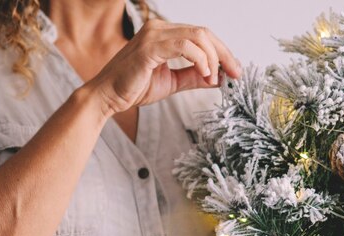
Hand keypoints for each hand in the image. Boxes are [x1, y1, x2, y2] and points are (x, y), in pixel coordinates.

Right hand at [86, 19, 241, 117]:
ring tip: (215, 79)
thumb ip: (193, 77)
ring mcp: (154, 35)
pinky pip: (185, 47)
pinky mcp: (149, 47)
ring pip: (198, 37)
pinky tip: (205, 75)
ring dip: (213, 59)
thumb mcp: (172, 82)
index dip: (222, 52)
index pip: (201, 36)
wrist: (108, 97)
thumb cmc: (134, 88)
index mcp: (164, 34)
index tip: (234, 71)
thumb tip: (218, 77)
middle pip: (204, 33)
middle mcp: (159, 29)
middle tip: (235, 74)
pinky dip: (201, 60)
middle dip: (224, 54)